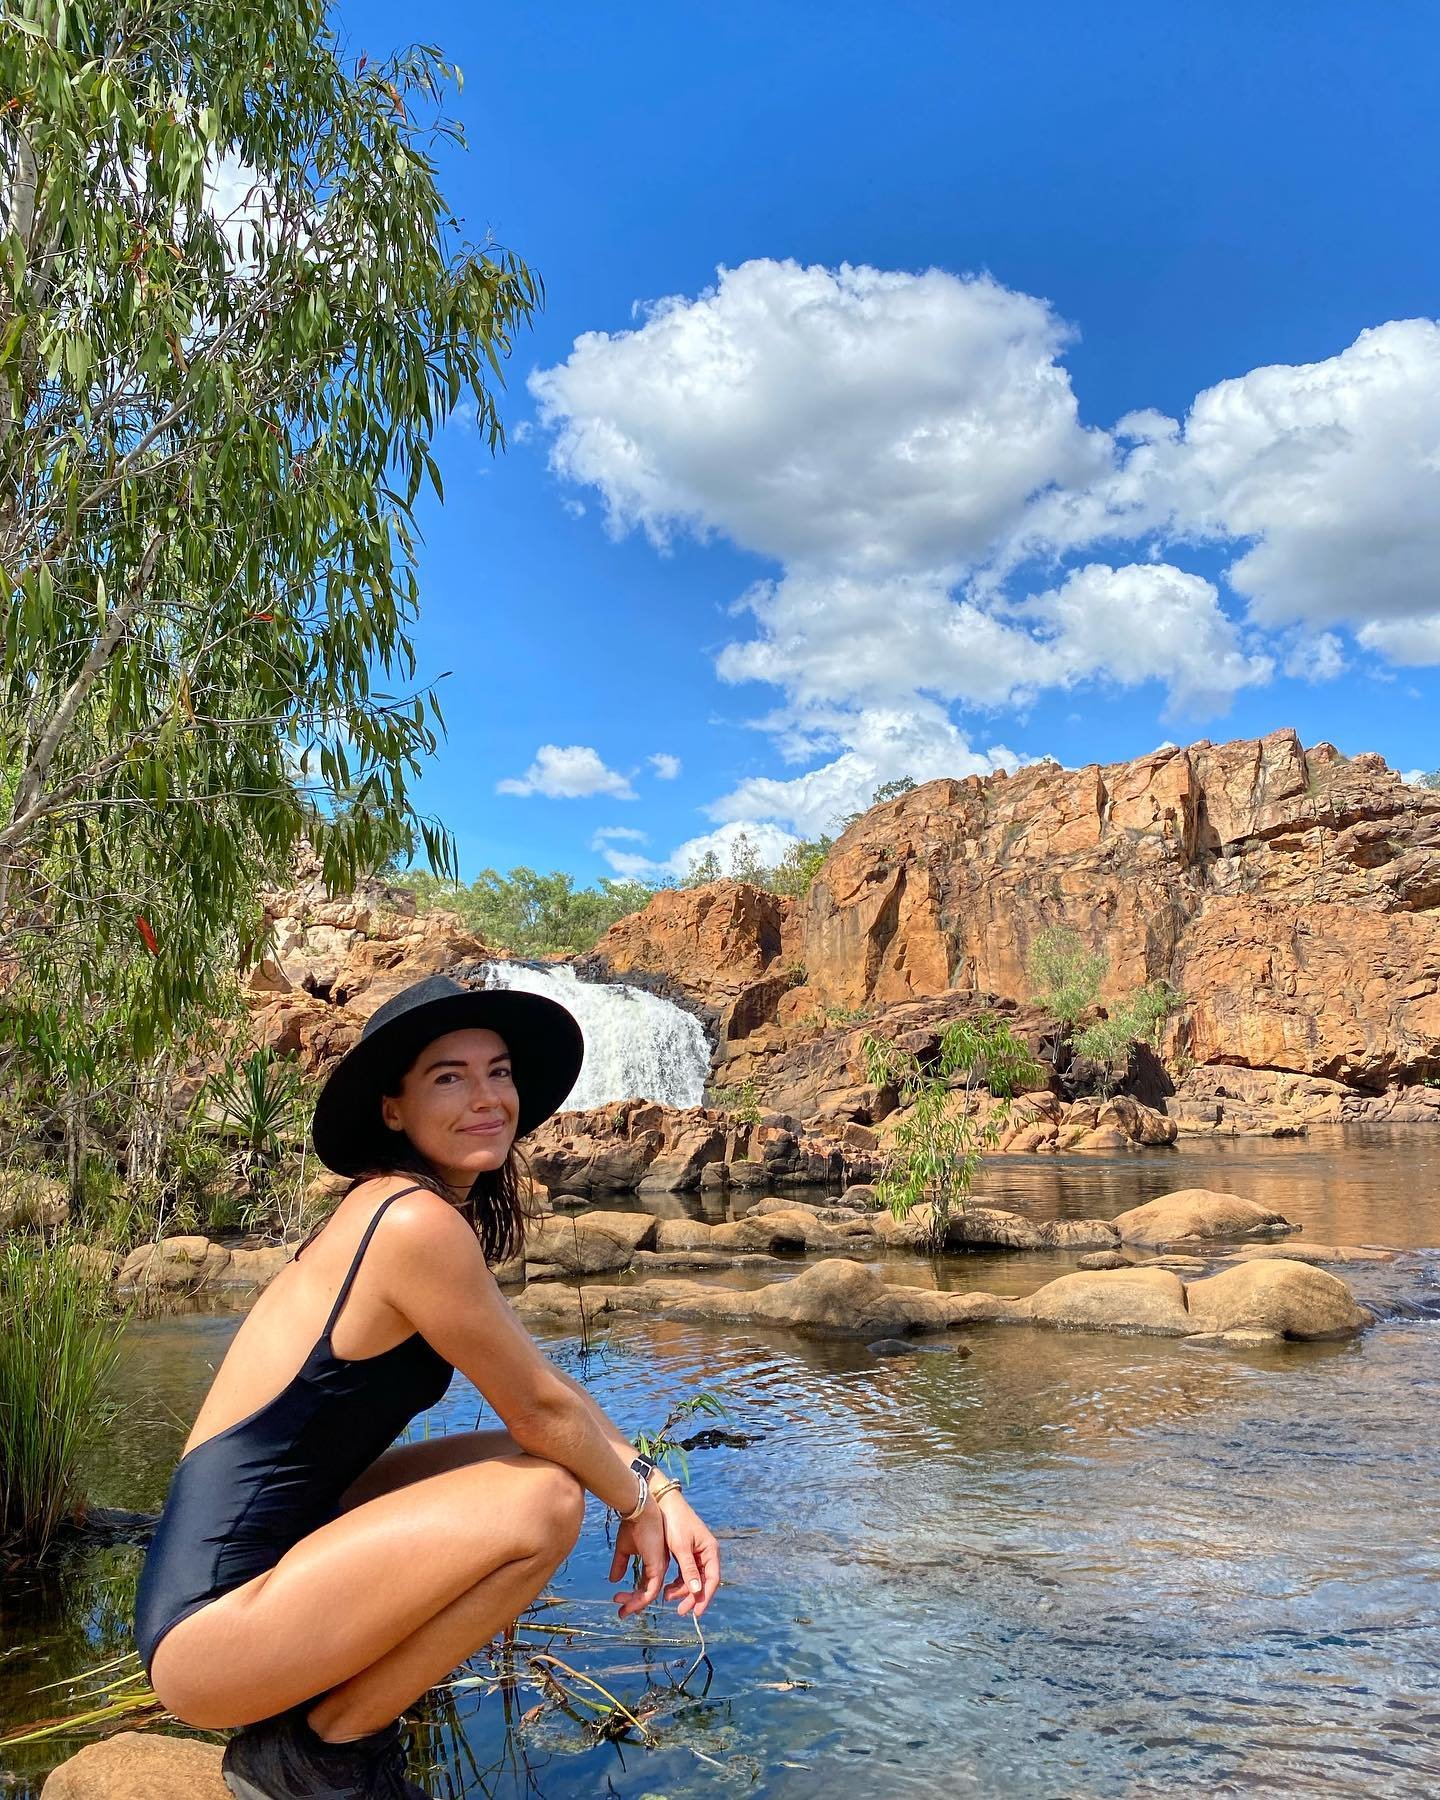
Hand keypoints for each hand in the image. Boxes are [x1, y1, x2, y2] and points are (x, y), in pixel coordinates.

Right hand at [608, 1498, 668, 1619]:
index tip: (618, 1600)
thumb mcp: (624, 1548)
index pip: (644, 1584)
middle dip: (633, 1603)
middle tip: (620, 1612)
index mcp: (653, 1562)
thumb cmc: (633, 1525)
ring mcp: (659, 1568)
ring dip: (635, 1604)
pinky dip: (639, 1600)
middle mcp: (658, 1567)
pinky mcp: (658, 1567)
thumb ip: (620, 1564)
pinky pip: (650, 1591)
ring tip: (621, 1610)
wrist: (639, 1510)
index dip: (633, 1595)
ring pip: (649, 1595)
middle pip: (646, 1592)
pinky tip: (628, 1604)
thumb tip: (613, 1580)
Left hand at [656, 1491, 721, 1618]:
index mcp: (710, 1550)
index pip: (712, 1580)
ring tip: (667, 1595)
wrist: (663, 1502)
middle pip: (703, 1581)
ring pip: (693, 1578)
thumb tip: (697, 1591)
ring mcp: (697, 1552)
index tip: (696, 1613)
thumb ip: (689, 1569)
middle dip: (692, 1596)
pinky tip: (668, 1587)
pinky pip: (685, 1572)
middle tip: (680, 1611)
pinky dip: (678, 1581)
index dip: (705, 1597)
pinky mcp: (686, 1552)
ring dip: (682, 1589)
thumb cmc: (674, 1523)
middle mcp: (706, 1553)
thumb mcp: (681, 1547)